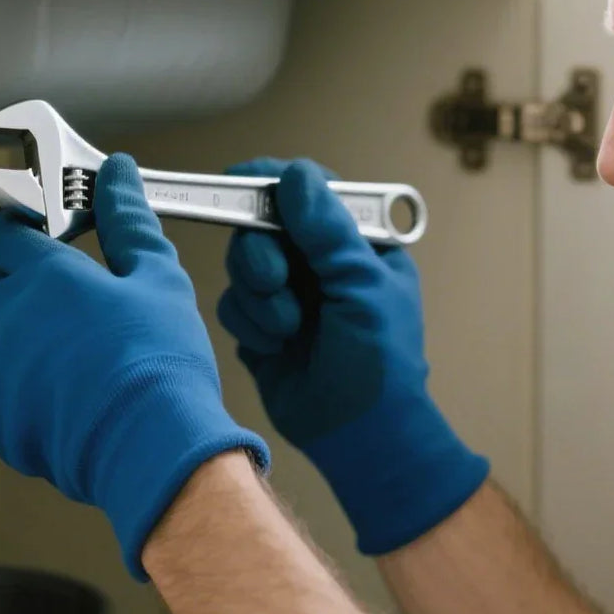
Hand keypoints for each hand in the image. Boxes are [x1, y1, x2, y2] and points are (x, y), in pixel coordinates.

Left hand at [0, 153, 269, 578]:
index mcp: (45, 276)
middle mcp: (10, 321)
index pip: (7, 232)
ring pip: (0, 342)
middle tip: (79, 299)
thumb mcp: (158, 276)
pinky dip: (28, 391)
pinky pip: (3, 394)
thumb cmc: (159, 361)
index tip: (47, 235)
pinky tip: (74, 396)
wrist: (153, 445)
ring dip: (28, 340)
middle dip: (30, 285)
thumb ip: (130, 220)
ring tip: (82, 356)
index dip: (25, 228)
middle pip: (0, 286)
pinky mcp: (2, 422)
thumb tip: (118, 175)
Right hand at [216, 159, 487, 554]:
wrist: (361, 438)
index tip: (240, 180)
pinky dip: (250, 325)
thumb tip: (296, 175)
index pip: (310, 191)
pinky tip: (278, 348)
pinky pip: (232, 305)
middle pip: (262, 224)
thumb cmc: (381, 364)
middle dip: (261, 253)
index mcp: (356, 242)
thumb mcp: (363, 289)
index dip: (272, 181)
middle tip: (277, 282)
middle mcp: (319, 262)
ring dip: (260, 298)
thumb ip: (328, 231)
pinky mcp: (261, 327)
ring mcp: (289, 294)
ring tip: (289, 329)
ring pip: (241, 264)